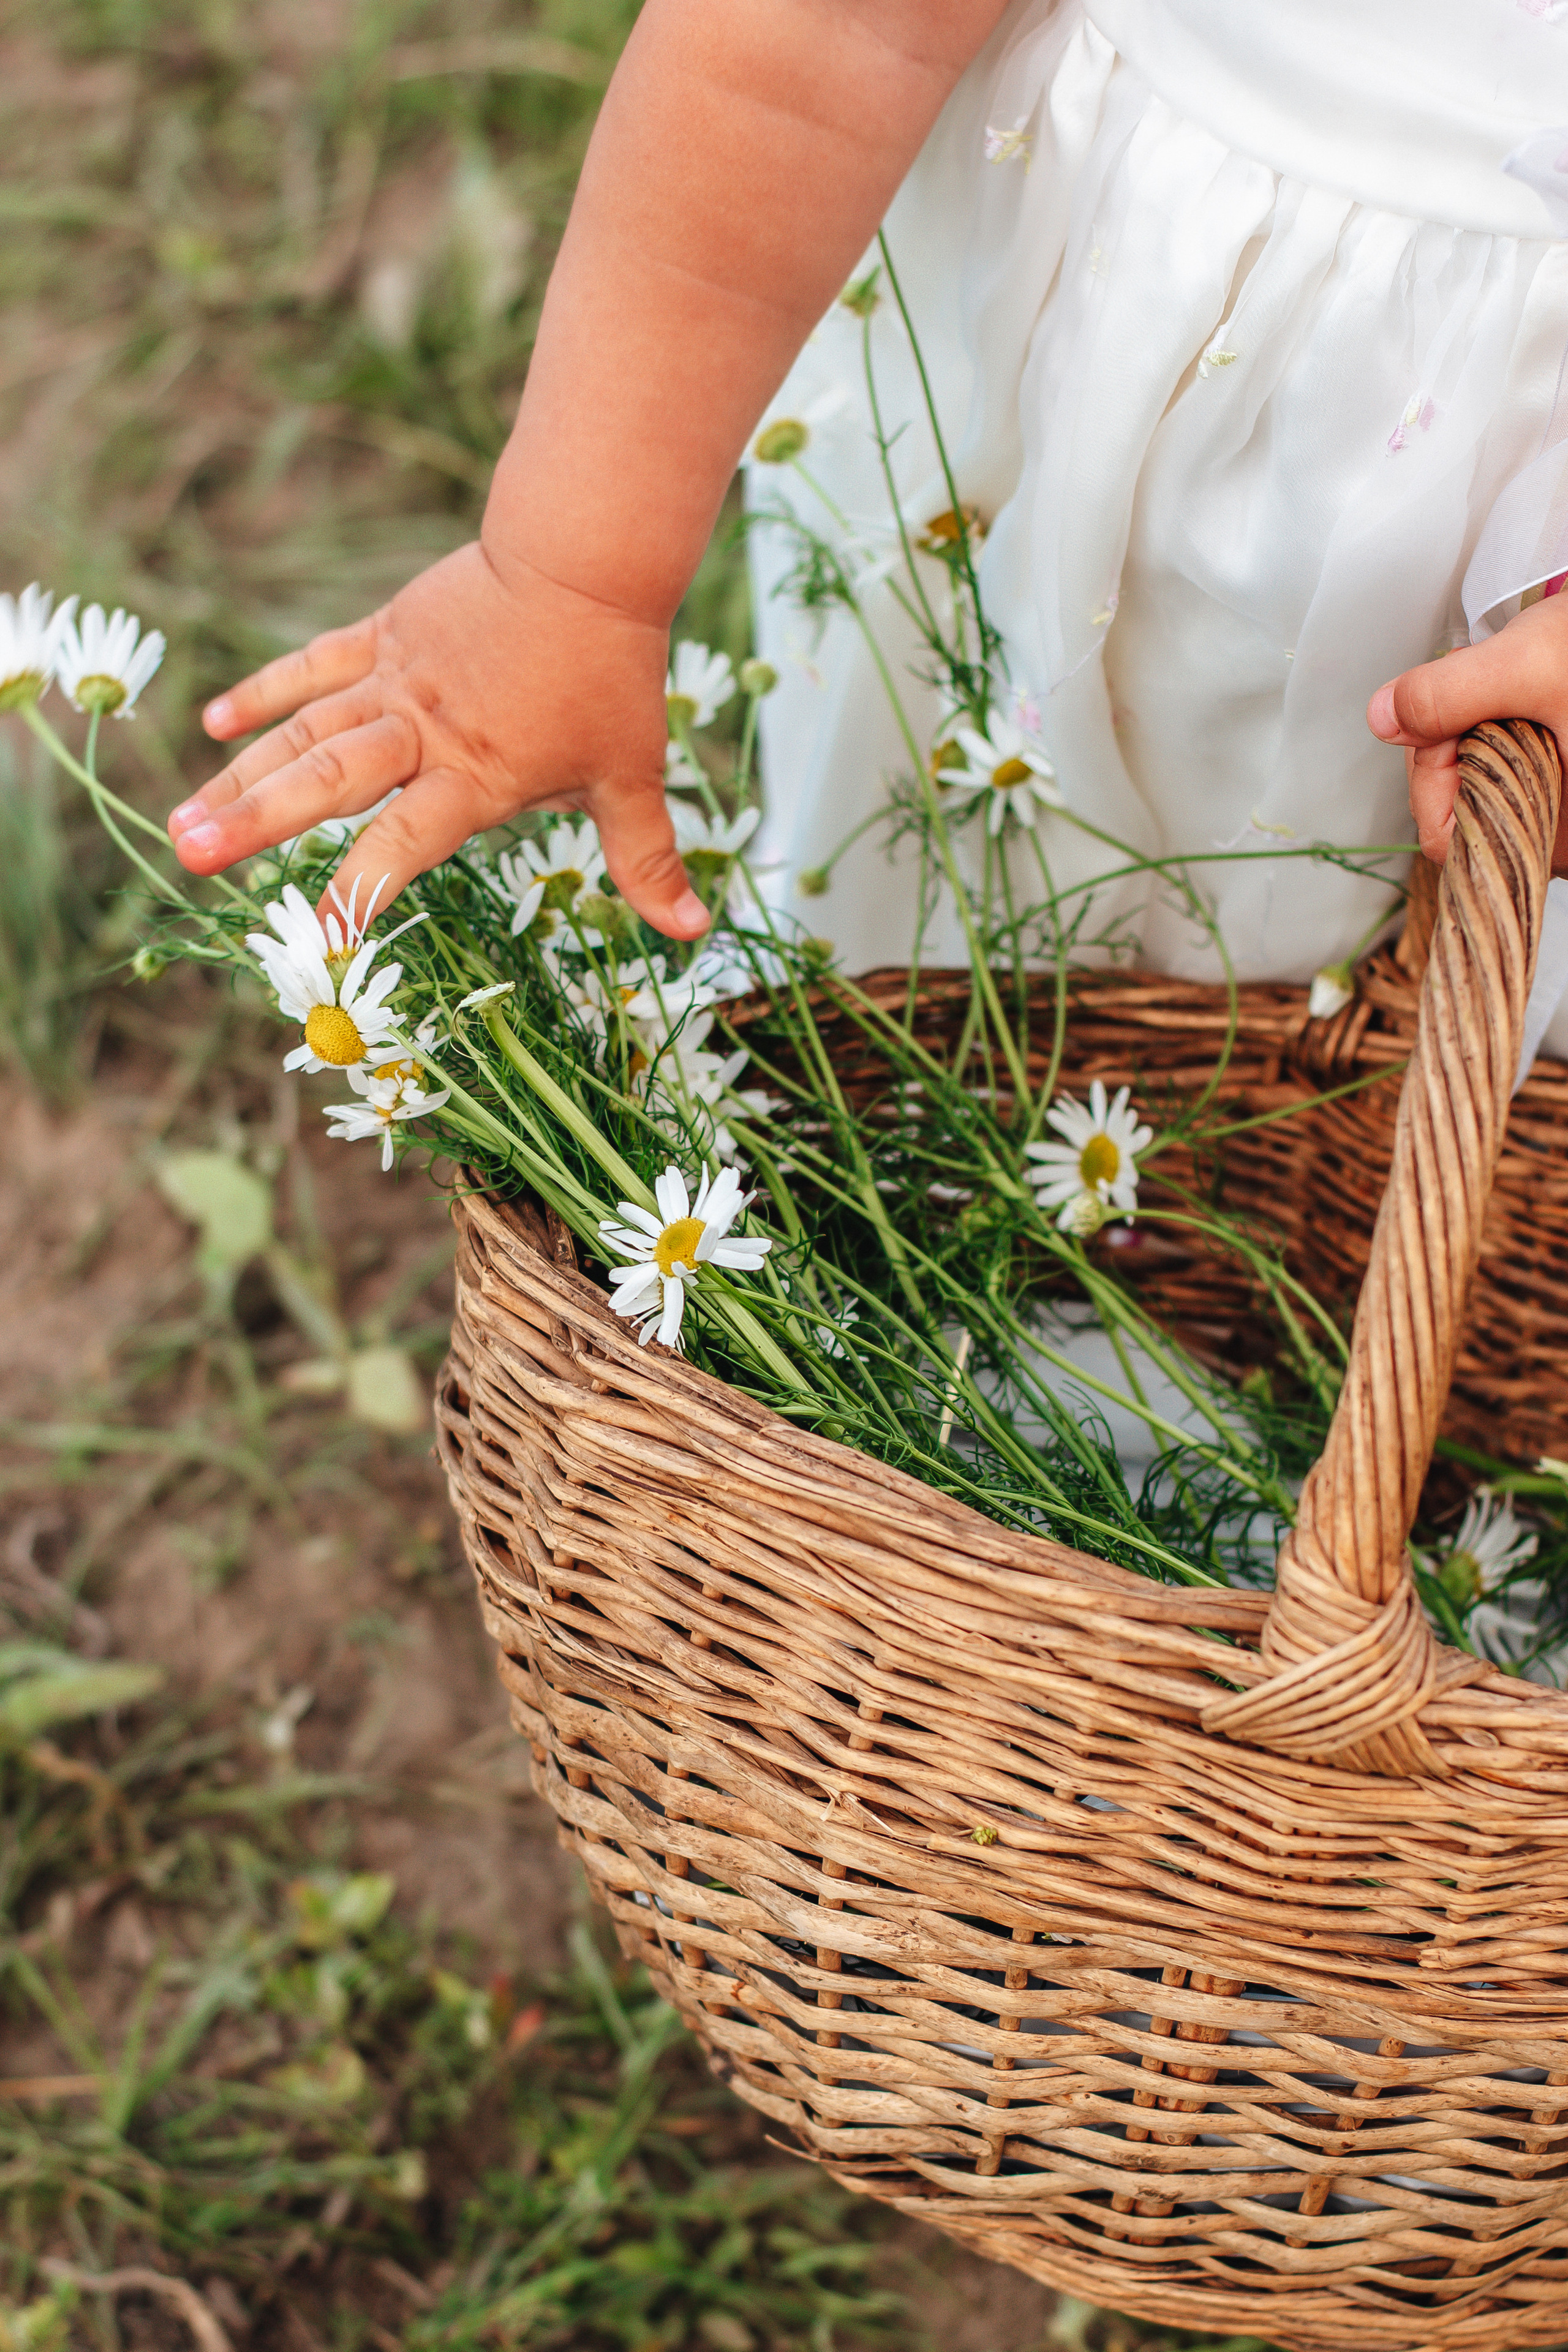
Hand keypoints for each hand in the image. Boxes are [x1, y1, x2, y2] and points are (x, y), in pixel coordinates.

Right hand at [167, 541, 708, 937]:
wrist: (586, 562)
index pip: (408, 839)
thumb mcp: (633, 775)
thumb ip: (648, 859)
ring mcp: (394, 680)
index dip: (364, 886)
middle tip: (191, 857)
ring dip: (240, 775)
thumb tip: (695, 932)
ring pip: (304, 732)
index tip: (319, 931)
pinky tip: (216, 722)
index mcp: (476, 773)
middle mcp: (422, 731)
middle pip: (328, 780)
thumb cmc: (611, 677)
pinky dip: (266, 692)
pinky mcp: (384, 637)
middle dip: (257, 822)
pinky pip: (314, 667)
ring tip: (181, 820)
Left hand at [1367, 593, 1567, 871]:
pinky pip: (1521, 773)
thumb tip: (1381, 719)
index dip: (1430, 773)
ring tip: (1520, 688)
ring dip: (1484, 733)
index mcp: (1564, 837)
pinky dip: (1511, 734)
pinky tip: (1535, 699)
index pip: (1449, 837)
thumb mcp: (1527, 664)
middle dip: (1457, 745)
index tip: (1439, 719)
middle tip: (1486, 688)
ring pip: (1492, 787)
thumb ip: (1445, 695)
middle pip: (1466, 810)